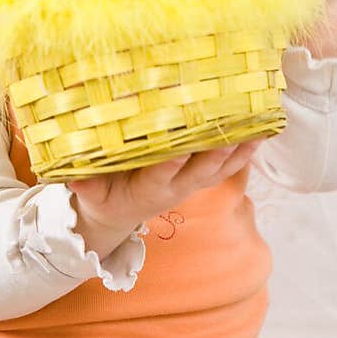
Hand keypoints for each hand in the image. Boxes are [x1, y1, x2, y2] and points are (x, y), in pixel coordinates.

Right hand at [68, 138, 266, 240]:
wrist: (118, 215)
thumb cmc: (102, 198)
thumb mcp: (90, 197)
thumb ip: (85, 187)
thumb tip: (74, 180)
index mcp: (148, 191)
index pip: (162, 174)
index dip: (172, 161)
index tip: (180, 147)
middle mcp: (176, 187)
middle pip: (202, 169)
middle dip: (218, 148)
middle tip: (234, 125)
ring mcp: (192, 184)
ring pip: (220, 166)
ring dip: (239, 147)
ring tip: (259, 122)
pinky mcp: (201, 179)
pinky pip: (228, 166)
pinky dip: (245, 150)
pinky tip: (262, 128)